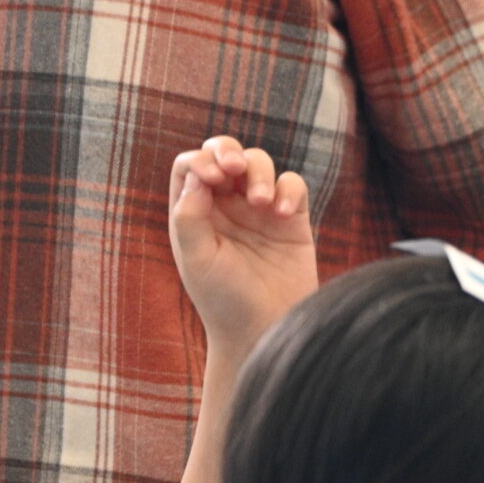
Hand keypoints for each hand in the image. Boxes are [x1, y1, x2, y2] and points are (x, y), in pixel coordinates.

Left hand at [169, 137, 316, 359]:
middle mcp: (226, 205)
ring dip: (261, 172)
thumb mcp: (197, 260)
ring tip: (263, 203)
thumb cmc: (223, 300)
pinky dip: (289, 190)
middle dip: (229, 151)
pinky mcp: (293, 220)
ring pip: (260, 163)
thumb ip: (189, 216)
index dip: (201, 161)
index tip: (214, 179)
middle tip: (235, 169)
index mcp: (196, 211)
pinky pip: (294, 186)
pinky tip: (283, 214)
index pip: (191, 166)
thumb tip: (198, 175)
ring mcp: (261, 210)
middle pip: (225, 153)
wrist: (265, 330)